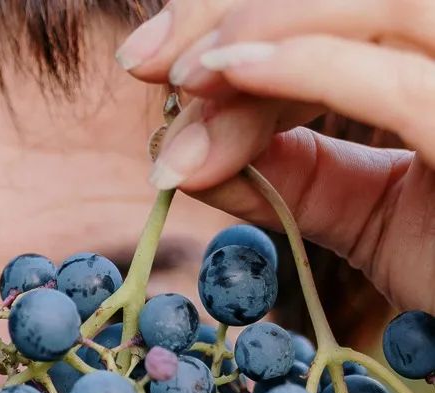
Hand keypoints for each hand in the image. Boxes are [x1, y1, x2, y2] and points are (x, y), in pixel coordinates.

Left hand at [116, 0, 434, 315]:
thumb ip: (289, 171)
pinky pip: (402, 80)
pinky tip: (225, 74)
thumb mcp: (362, 213)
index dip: (244, 10)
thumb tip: (184, 148)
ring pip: (383, 3)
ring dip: (267, 25)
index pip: (342, 2)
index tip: (153, 55)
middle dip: (237, 7)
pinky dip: (308, 65)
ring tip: (184, 76)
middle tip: (147, 58)